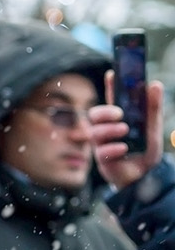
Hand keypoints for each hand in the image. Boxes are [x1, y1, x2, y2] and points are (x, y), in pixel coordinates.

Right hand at [89, 71, 164, 188]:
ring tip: (124, 131)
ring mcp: (102, 143)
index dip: (111, 86)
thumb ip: (153, 108)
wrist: (145, 175)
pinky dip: (113, 148)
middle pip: (94, 114)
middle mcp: (107, 129)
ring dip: (109, 129)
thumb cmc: (145, 150)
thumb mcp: (153, 127)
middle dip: (104, 111)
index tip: (113, 74)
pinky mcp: (102, 159)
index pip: (112, 98)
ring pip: (94, 132)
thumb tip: (155, 85)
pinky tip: (124, 149)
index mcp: (119, 118)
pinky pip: (102, 150)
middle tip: (119, 114)